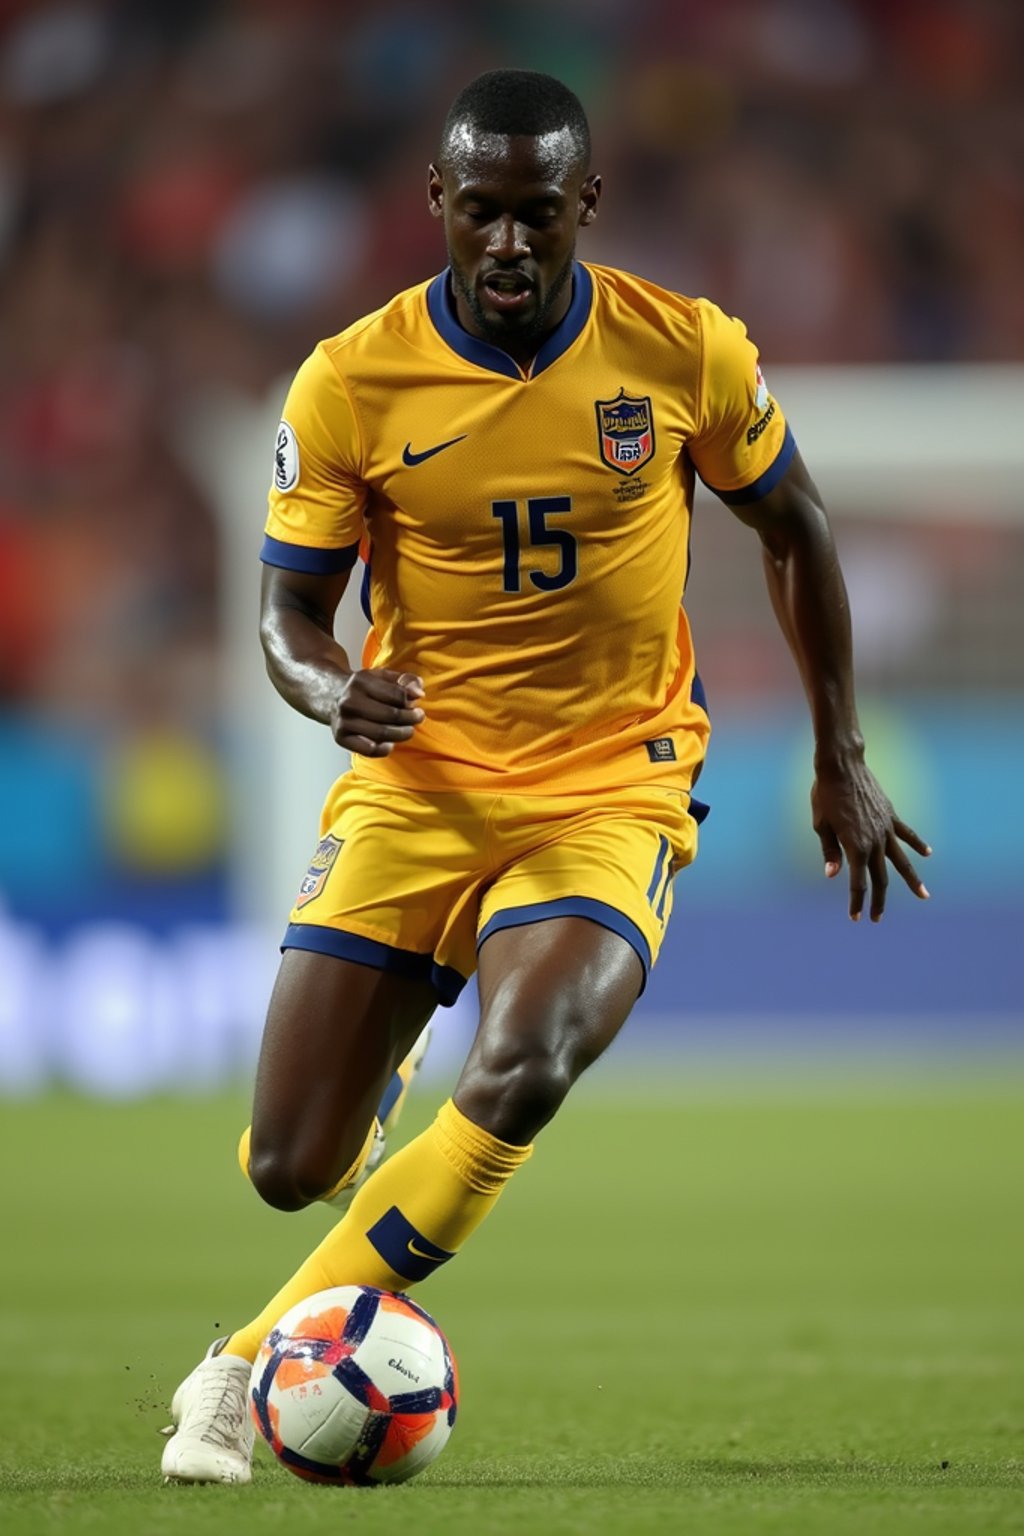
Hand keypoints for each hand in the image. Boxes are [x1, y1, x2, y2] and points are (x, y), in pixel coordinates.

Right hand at [328, 669, 424, 756]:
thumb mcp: (381, 676)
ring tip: (408, 730)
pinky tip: (390, 743)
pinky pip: (369, 750)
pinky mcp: (341, 738)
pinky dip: (384, 749)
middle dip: (410, 718)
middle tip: (418, 717)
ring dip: (402, 734)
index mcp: (361, 682)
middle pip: (391, 715)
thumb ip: (404, 680)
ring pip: (382, 733)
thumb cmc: (362, 688)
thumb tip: (418, 693)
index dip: (411, 701)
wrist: (331, 696)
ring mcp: (344, 721)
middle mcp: (350, 702)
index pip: (396, 694)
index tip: (417, 703)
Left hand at [812, 759, 930, 921]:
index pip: (857, 883)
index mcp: (854, 847)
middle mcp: (874, 841)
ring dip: (912, 880)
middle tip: (878, 918)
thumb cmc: (824, 795)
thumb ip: (829, 851)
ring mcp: (885, 829)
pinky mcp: (891, 816)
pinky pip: (907, 834)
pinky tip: (928, 854)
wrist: (842, 766)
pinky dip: (918, 844)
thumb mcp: (820, 825)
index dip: (856, 902)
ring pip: (902, 860)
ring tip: (924, 896)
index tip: (856, 917)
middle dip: (879, 900)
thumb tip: (832, 874)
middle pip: (880, 878)